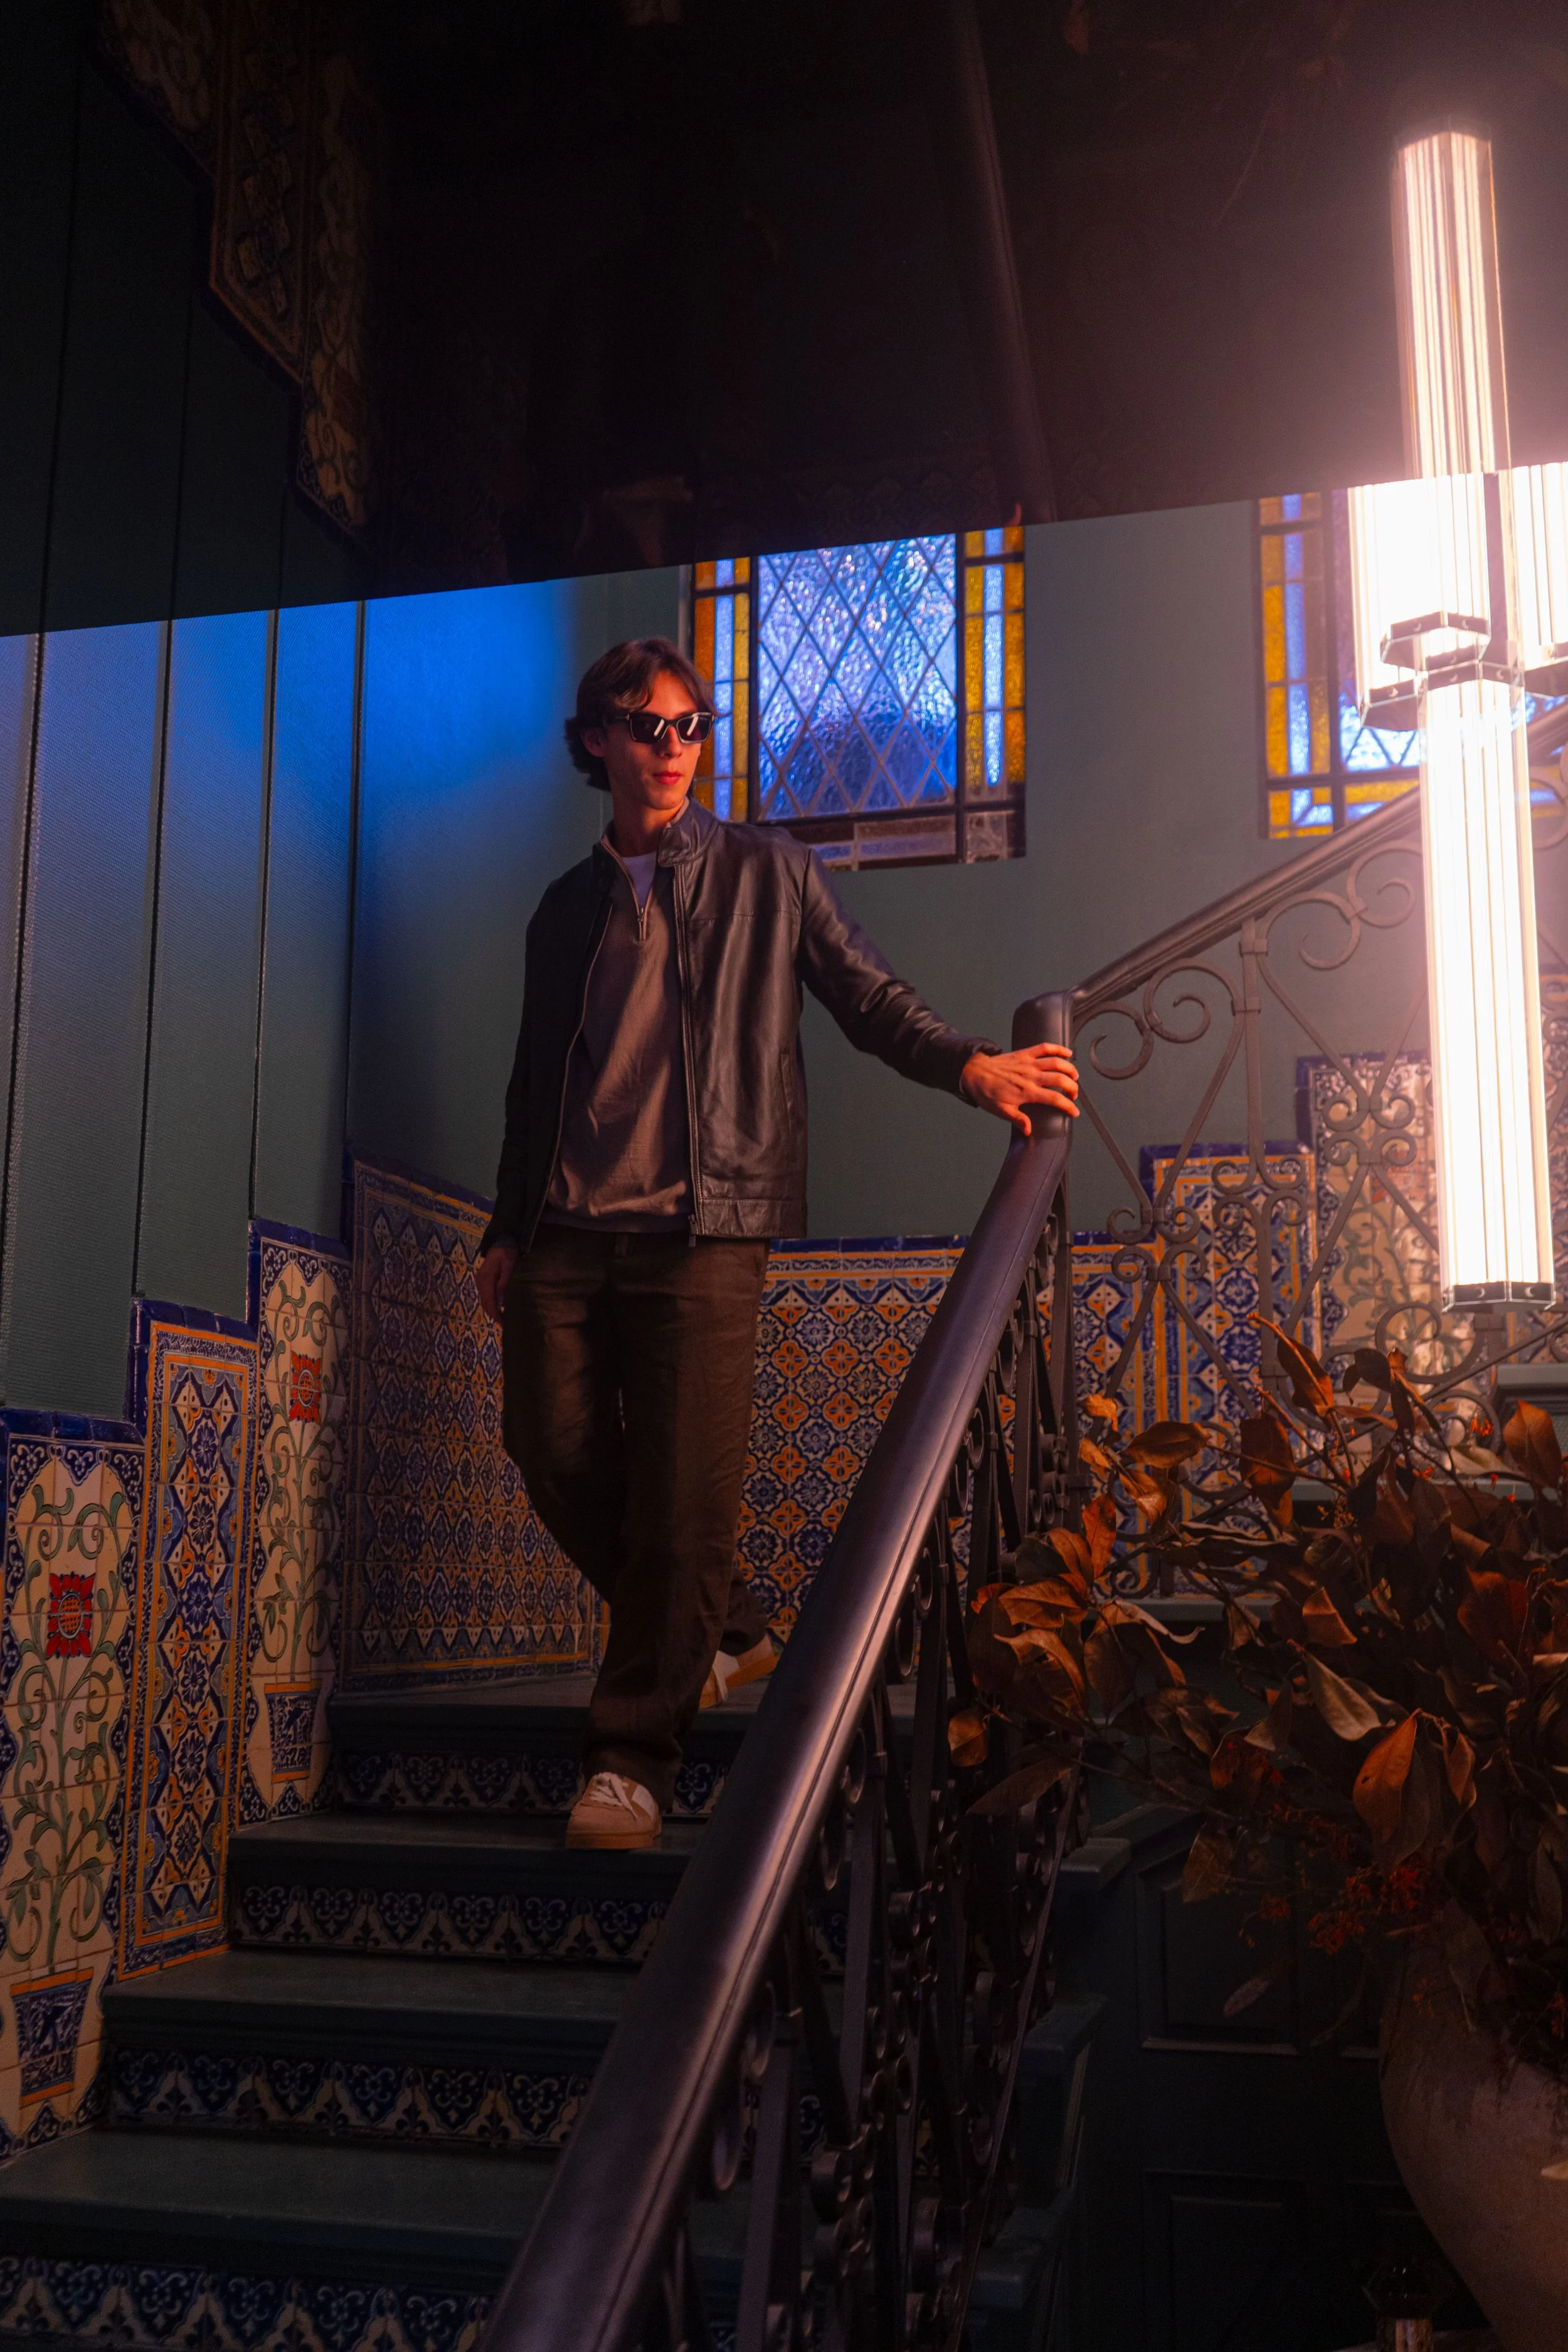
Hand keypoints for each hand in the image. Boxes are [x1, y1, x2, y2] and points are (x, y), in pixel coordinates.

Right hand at [476, 1243, 517, 1320]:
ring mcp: (480, 1281)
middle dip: (493, 1314)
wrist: (502, 1241)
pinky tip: (499, 1308)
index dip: (495, 1313)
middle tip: (505, 1325)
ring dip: (492, 1310)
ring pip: (484, 1300)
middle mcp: (480, 1281)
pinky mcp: (483, 1281)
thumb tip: (500, 1304)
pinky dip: (491, 1304)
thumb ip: (504, 1284)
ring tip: (503, 1319)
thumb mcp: (509, 1267)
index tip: (502, 1323)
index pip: (488, 1301)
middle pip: (485, 1303)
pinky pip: (486, 1295)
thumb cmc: (507, 1253)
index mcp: (485, 1278)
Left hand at [961, 1044, 1078, 1136]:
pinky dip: (1058, 1048)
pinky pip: (1045, 1047)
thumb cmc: (987, 1092)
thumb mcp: (1001, 1111)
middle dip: (1072, 1088)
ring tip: (1074, 1077)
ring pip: (1056, 1062)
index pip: (1055, 1099)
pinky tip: (1067, 1053)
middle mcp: (1031, 1076)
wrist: (975, 1072)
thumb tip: (1029, 1130)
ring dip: (1070, 1069)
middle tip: (1073, 1095)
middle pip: (1060, 1079)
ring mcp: (1029, 1063)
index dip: (1068, 1106)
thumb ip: (1017, 1119)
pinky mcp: (1025, 1053)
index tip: (1074, 1112)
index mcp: (1027, 1092)